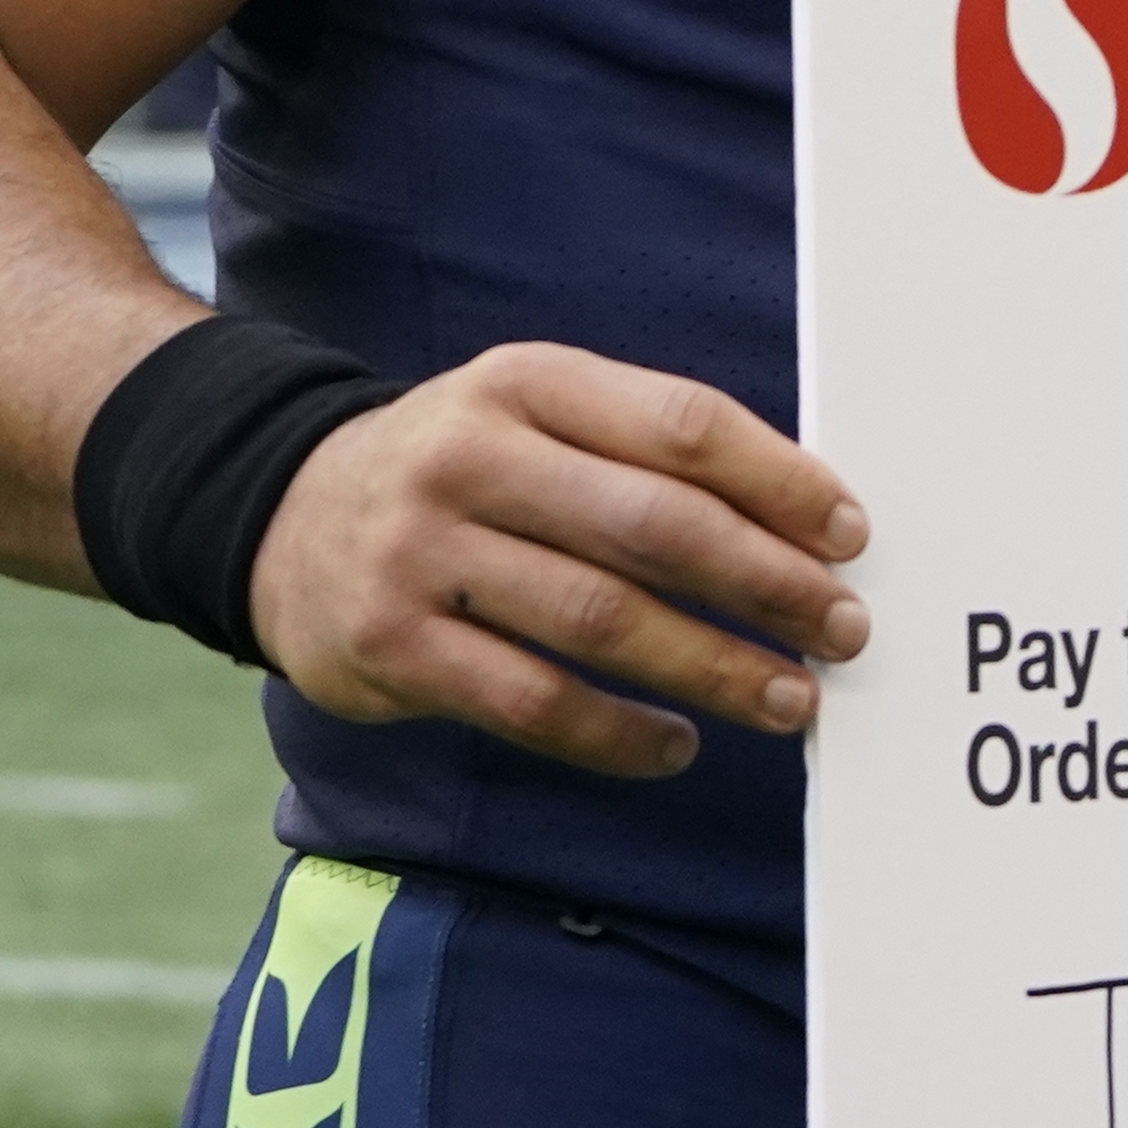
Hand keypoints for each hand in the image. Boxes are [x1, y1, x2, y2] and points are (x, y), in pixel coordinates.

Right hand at [249, 339, 870, 778]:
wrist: (275, 513)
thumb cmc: (462, 468)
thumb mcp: (535, 414)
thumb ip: (645, 450)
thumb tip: (802, 522)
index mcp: (526, 382)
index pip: (680, 425)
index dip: (778, 482)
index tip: (851, 534)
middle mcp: (469, 457)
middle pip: (651, 526)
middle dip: (766, 583)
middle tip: (845, 627)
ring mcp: (421, 555)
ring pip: (599, 620)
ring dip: (711, 667)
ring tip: (790, 698)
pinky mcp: (390, 650)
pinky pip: (529, 702)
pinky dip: (616, 732)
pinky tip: (677, 745)